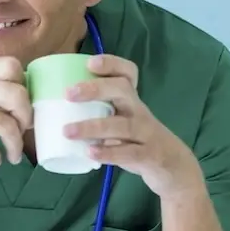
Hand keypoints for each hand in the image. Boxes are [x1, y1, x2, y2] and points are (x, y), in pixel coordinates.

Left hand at [61, 54, 205, 198]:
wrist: (173, 168)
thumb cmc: (138, 140)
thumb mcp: (123, 121)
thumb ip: (100, 113)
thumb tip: (56, 107)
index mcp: (131, 100)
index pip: (128, 73)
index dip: (111, 64)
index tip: (90, 62)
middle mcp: (139, 111)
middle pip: (122, 90)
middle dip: (95, 89)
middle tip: (68, 94)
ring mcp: (146, 133)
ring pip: (122, 125)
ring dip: (93, 127)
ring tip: (68, 131)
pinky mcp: (149, 155)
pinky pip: (129, 152)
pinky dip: (109, 152)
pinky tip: (90, 153)